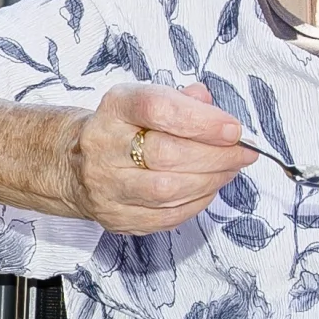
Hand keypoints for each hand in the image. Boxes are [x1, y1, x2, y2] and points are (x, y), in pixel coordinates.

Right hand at [68, 85, 253, 233]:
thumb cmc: (124, 129)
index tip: (233, 129)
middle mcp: (103, 146)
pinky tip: (208, 189)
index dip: (201, 120)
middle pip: (166, 154)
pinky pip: (165, 216)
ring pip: (167, 190)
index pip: (157, 109)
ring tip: (229, 170)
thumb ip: (184, 103)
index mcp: (114, 108)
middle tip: (242, 153)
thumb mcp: (148, 101)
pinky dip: (196, 203)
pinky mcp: (115, 217)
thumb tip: (218, 116)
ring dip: (210, 181)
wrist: (76, 163)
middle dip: (215, 155)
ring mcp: (105, 186)